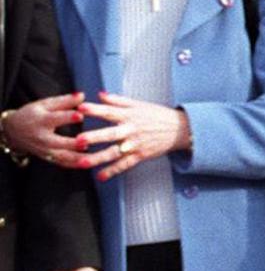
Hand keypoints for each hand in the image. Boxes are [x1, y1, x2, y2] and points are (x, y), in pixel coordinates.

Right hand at [3, 92, 84, 160]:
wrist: (14, 131)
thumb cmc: (32, 114)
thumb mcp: (45, 104)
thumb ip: (64, 101)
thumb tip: (82, 95)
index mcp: (42, 121)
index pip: (55, 119)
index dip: (68, 117)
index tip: (80, 115)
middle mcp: (43, 138)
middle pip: (58, 142)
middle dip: (72, 143)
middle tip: (87, 141)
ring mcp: (44, 150)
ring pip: (61, 156)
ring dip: (76, 159)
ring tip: (91, 159)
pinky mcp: (47, 157)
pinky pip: (61, 163)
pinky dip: (73, 165)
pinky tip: (87, 163)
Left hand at [73, 91, 191, 180]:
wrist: (180, 129)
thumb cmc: (157, 115)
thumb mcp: (139, 105)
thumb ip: (118, 100)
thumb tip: (100, 94)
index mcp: (130, 115)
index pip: (110, 111)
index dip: (95, 109)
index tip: (81, 108)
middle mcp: (131, 129)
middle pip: (110, 133)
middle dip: (94, 137)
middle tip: (78, 140)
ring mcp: (135, 144)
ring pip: (114, 152)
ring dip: (97, 158)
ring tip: (82, 163)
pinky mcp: (140, 155)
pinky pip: (125, 164)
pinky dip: (113, 171)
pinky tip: (100, 176)